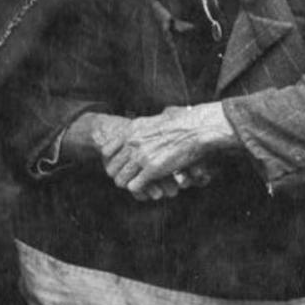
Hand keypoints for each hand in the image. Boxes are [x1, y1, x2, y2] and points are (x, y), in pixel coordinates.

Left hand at [102, 102, 239, 198]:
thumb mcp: (161, 116)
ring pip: (120, 180)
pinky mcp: (152, 169)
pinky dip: (141, 190)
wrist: (198, 129)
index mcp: (132, 130)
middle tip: (132, 179)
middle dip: (120, 176)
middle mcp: (132, 143)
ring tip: (141, 185)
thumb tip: (164, 113)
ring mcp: (141, 156)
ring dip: (130, 184)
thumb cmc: (186, 122)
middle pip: (111, 168)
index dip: (113, 161)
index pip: (106, 151)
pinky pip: (134, 187)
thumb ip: (152, 122)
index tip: (123, 166)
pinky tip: (150, 187)